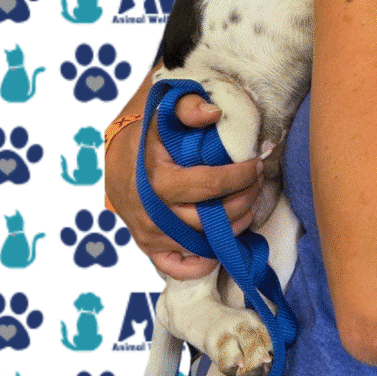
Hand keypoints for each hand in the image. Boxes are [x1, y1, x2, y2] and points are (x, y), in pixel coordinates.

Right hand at [106, 92, 263, 279]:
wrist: (118, 159)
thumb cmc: (148, 136)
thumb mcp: (163, 114)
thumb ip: (187, 108)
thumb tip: (213, 113)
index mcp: (157, 180)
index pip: (210, 185)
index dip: (240, 176)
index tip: (256, 165)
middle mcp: (152, 213)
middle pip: (211, 218)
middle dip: (244, 200)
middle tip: (257, 184)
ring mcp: (150, 234)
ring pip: (202, 243)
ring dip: (233, 226)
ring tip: (249, 205)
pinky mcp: (150, 248)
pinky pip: (177, 267)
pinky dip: (201, 264)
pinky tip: (221, 245)